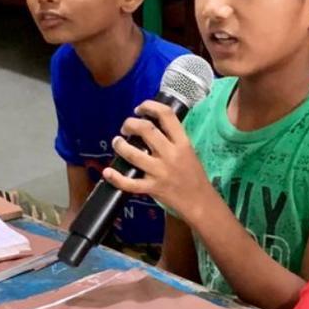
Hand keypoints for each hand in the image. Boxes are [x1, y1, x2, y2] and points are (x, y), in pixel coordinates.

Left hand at [102, 99, 211, 219]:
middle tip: (125, 128)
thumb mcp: (189, 151)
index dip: (149, 106)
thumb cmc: (194, 175)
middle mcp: (171, 154)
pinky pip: (130, 183)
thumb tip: (150, 126)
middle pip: (146, 130)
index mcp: (182, 142)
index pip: (166, 115)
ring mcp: (161, 172)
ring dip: (120, 146)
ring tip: (117, 142)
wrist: (200, 201)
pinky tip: (107, 172)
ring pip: (133, 154)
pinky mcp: (153, 188)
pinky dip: (116, 178)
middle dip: (130, 124)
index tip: (140, 109)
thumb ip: (173, 139)